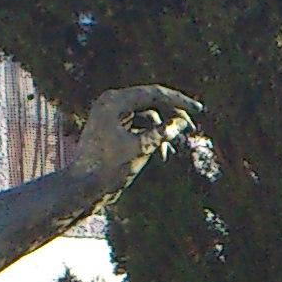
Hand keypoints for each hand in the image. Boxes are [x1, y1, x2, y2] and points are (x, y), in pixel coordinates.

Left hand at [74, 84, 204, 196]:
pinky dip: (151, 136)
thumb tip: (182, 122)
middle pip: (151, 102)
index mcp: (114, 101)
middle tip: (192, 128)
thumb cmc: (108, 168)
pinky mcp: (112, 128)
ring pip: (146, 115)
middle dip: (172, 116)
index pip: (154, 93)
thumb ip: (162, 133)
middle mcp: (111, 103)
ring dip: (162, 130)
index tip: (198, 110)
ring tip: (173, 149)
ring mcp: (111, 115)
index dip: (179, 102)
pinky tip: (164, 153)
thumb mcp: (140, 149)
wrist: (83, 188)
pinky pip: (138, 126)